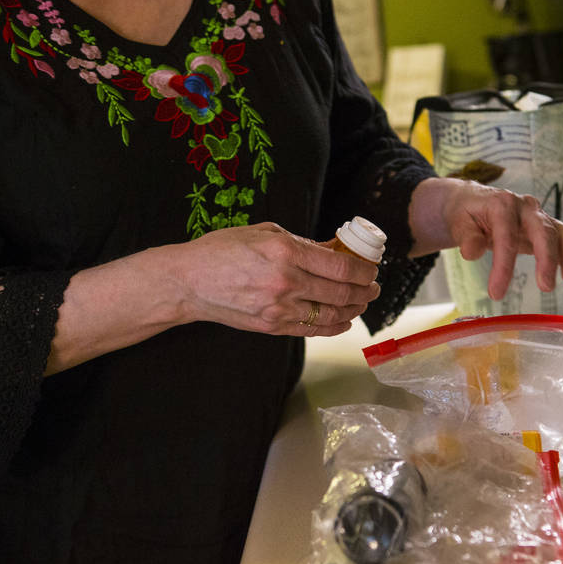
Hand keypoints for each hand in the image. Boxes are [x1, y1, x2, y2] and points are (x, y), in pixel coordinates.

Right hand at [174, 222, 379, 336]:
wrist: (188, 282)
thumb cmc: (222, 251)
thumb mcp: (265, 233)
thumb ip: (303, 243)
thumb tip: (334, 251)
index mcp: (286, 252)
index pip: (341, 267)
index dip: (364, 270)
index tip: (372, 268)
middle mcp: (286, 282)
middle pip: (343, 293)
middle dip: (366, 291)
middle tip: (374, 286)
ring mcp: (280, 308)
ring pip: (333, 315)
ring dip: (355, 309)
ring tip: (363, 302)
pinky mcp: (273, 327)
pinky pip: (314, 330)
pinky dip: (335, 326)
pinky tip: (344, 319)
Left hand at [407, 177, 562, 300]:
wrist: (474, 202)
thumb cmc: (466, 214)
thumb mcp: (459, 224)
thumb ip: (466, 237)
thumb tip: (471, 252)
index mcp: (502, 205)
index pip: (506, 236)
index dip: (503, 266)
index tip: (496, 293)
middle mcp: (525, 208)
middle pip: (544, 231)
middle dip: (548, 259)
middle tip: (546, 287)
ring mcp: (539, 217)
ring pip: (562, 234)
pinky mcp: (546, 228)